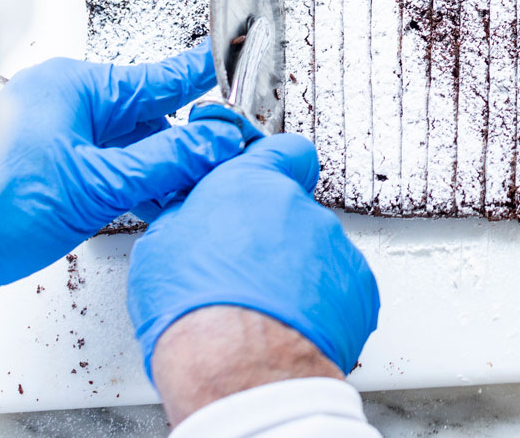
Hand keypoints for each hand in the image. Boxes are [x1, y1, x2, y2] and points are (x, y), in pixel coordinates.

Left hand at [0, 48, 244, 300]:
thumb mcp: (97, 183)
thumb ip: (166, 161)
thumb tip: (216, 141)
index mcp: (77, 86)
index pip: (161, 77)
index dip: (205, 75)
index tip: (238, 62)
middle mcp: (68, 105)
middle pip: (151, 116)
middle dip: (192, 139)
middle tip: (232, 153)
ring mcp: (58, 140)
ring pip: (133, 147)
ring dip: (166, 169)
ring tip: (202, 187)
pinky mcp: (51, 174)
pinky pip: (111, 169)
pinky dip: (139, 185)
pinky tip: (164, 203)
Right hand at [127, 134, 379, 382]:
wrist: (237, 370)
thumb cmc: (193, 313)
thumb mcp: (161, 248)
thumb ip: (189, 217)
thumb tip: (193, 219)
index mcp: (252, 186)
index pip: (284, 150)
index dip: (277, 165)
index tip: (268, 180)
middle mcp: (300, 207)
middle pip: (294, 212)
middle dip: (274, 238)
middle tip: (244, 274)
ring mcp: (334, 247)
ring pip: (316, 253)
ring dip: (295, 275)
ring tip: (262, 312)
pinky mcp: (359, 288)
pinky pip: (338, 288)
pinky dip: (319, 305)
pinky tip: (289, 328)